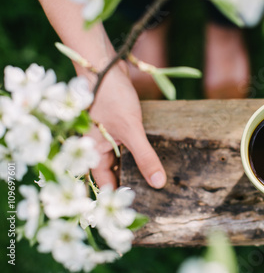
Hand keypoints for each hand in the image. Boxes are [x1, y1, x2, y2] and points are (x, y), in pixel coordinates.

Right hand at [87, 65, 166, 188]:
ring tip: (156, 181)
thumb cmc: (111, 97)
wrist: (105, 65)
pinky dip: (139, 152)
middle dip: (131, 183)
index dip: (119, 197)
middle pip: (114, 173)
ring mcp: (107, 136)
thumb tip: (158, 183)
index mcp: (92, 153)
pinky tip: (153, 157)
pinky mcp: (118, 126)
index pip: (105, 184)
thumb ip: (145, 157)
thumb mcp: (131, 130)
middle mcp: (97, 147)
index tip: (138, 210)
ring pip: (122, 159)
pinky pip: (128, 145)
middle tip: (152, 197)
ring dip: (136, 167)